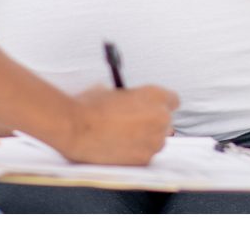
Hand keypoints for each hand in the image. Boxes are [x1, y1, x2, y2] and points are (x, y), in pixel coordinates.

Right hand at [61, 85, 178, 164]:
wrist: (77, 128)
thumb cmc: (90, 105)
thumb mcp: (111, 89)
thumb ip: (128, 96)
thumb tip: (127, 101)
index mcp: (154, 96)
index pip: (173, 100)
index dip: (160, 102)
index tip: (151, 105)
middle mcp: (160, 119)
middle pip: (165, 121)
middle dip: (152, 121)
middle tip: (132, 121)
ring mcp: (154, 142)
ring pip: (157, 139)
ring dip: (145, 137)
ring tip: (122, 135)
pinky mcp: (144, 160)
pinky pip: (146, 154)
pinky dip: (136, 151)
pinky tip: (119, 146)